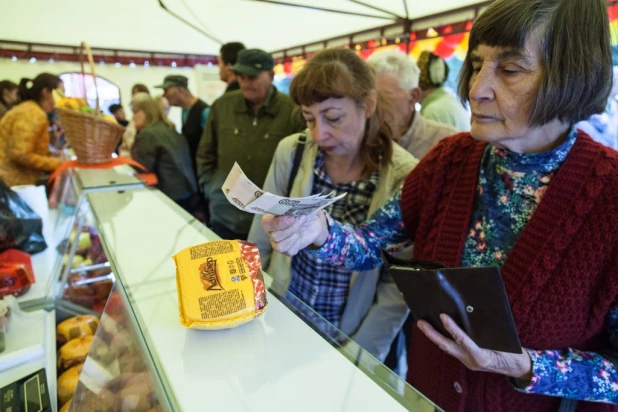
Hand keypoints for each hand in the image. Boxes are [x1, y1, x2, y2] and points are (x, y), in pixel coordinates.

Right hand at [261, 211, 328, 256]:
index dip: (278, 222)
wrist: (313, 221)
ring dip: (293, 236)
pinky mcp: (286, 250)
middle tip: (302, 218)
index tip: (292, 218)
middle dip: (291, 228)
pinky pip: (289, 251)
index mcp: (269, 218)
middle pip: (275, 236)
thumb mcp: (299, 206)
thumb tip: (292, 212)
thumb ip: (293, 207)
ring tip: (301, 226)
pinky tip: (300, 235)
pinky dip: (297, 243)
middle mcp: (271, 231)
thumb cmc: (302, 211)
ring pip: (280, 246)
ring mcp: (277, 242)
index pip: (266, 223)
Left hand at [417, 314, 531, 380]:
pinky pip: (453, 349)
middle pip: (447, 346)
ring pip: (447, 348)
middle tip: (420, 322)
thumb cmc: (513, 352)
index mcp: (481, 357)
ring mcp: (468, 362)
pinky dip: (444, 340)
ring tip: (424, 325)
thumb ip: (487, 332)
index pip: (463, 340)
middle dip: (432, 334)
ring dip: (434, 337)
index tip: (442, 316)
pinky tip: (438, 331)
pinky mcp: (467, 360)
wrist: (518, 367)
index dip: (452, 328)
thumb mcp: (503, 341)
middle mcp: (471, 361)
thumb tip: (472, 314)